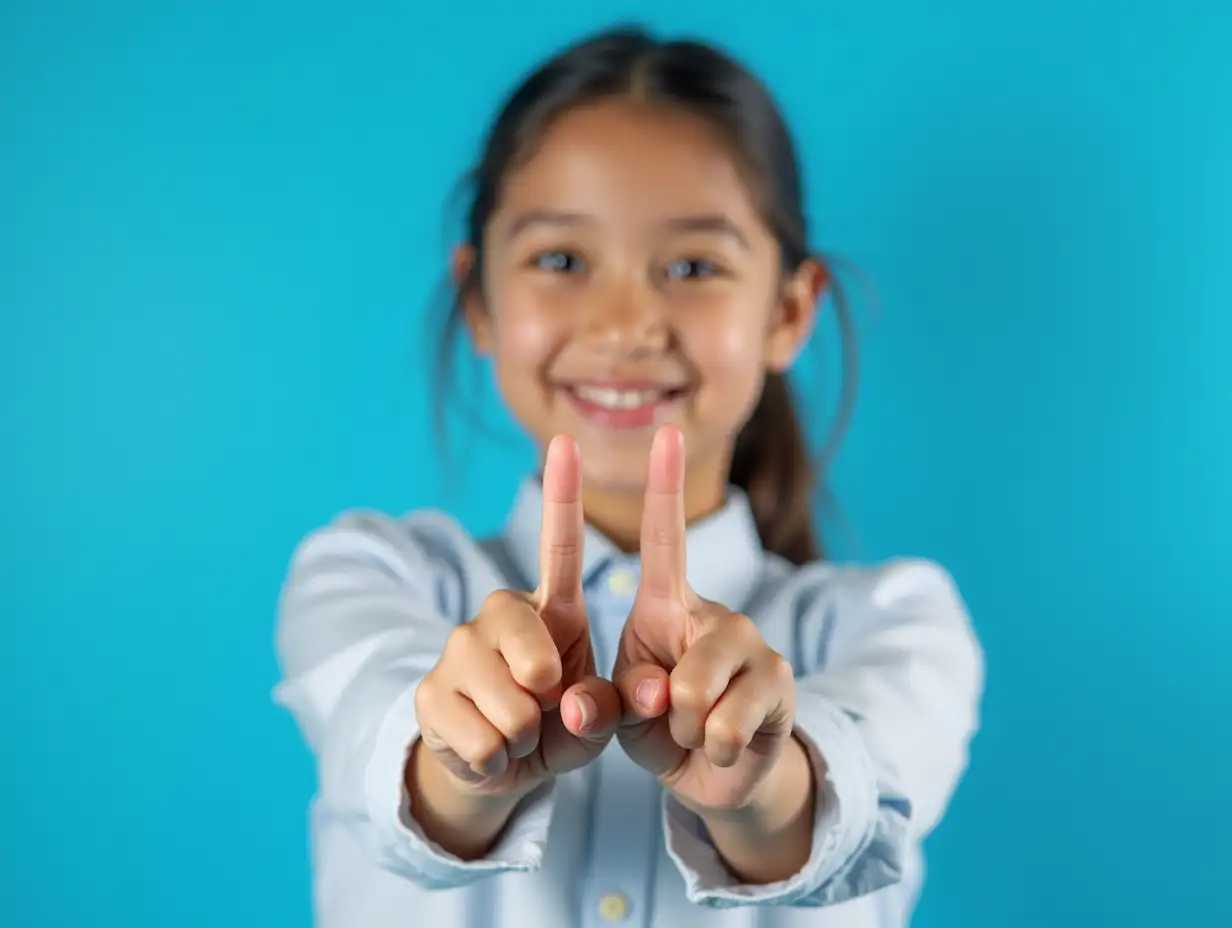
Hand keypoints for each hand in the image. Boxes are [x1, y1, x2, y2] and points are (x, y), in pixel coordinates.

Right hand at [413, 434, 619, 801]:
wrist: (499, 767)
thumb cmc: (561, 726)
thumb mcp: (600, 719)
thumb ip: (611, 707)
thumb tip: (579, 703)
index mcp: (552, 608)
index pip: (559, 545)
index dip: (563, 494)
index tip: (566, 441)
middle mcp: (499, 614)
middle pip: (528, 645)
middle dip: (546, 687)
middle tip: (545, 704)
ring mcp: (457, 649)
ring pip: (508, 705)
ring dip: (525, 735)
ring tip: (520, 731)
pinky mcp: (427, 691)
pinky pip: (480, 739)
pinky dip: (497, 761)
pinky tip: (491, 750)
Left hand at [612, 426, 800, 814]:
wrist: (715, 772)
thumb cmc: (657, 725)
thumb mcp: (617, 713)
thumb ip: (612, 701)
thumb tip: (656, 691)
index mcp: (667, 605)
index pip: (666, 538)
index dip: (663, 486)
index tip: (665, 430)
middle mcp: (716, 614)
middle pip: (683, 661)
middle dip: (663, 708)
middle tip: (667, 718)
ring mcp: (755, 645)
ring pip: (700, 695)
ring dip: (685, 730)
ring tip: (693, 731)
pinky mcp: (781, 682)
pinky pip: (728, 724)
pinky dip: (712, 747)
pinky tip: (720, 746)